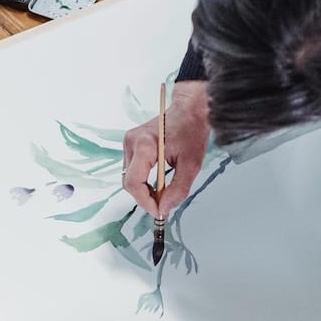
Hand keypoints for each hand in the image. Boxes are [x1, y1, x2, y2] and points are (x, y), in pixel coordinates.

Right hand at [123, 81, 210, 218]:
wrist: (189, 108)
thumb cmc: (192, 130)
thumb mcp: (192, 164)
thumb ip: (178, 189)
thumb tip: (164, 208)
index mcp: (144, 144)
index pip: (134, 183)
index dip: (145, 201)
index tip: (159, 211)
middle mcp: (131, 142)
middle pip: (129, 182)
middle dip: (145, 198)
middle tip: (163, 205)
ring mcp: (129, 142)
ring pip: (129, 178)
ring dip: (144, 190)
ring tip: (162, 193)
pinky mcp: (131, 144)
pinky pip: (132, 170)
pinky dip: (143, 180)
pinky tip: (157, 182)